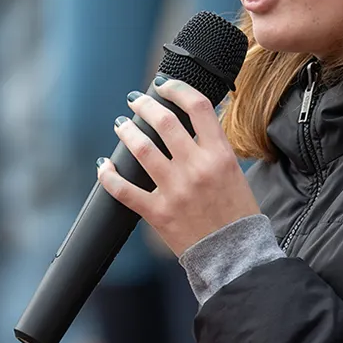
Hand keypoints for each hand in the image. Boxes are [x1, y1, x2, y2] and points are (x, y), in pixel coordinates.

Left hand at [99, 78, 262, 255]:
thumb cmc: (238, 215)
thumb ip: (214, 149)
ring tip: (121, 125)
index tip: (164, 85)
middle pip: (163, 121)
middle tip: (135, 101)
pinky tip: (104, 166)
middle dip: (144, 105)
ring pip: (140, 148)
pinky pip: (124, 190)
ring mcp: (175, 190)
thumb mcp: (235, 173)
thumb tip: (192, 125)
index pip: (198, 107)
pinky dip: (109, 176)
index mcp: (220, 155)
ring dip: (126, 131)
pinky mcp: (158, 213)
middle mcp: (196, 168)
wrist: (236, 257)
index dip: (177, 88)